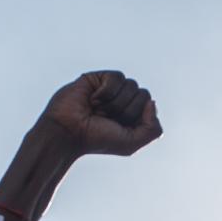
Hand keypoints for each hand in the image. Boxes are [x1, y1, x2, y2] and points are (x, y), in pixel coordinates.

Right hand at [34, 71, 161, 157]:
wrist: (68, 132)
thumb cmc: (97, 139)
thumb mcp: (132, 143)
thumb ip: (153, 129)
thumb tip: (151, 102)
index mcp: (132, 114)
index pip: (149, 104)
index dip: (136, 117)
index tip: (118, 127)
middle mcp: (123, 100)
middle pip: (143, 94)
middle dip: (126, 110)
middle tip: (106, 118)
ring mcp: (110, 88)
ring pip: (131, 84)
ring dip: (114, 103)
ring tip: (97, 110)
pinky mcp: (97, 78)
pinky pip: (117, 77)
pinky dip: (106, 92)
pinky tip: (93, 100)